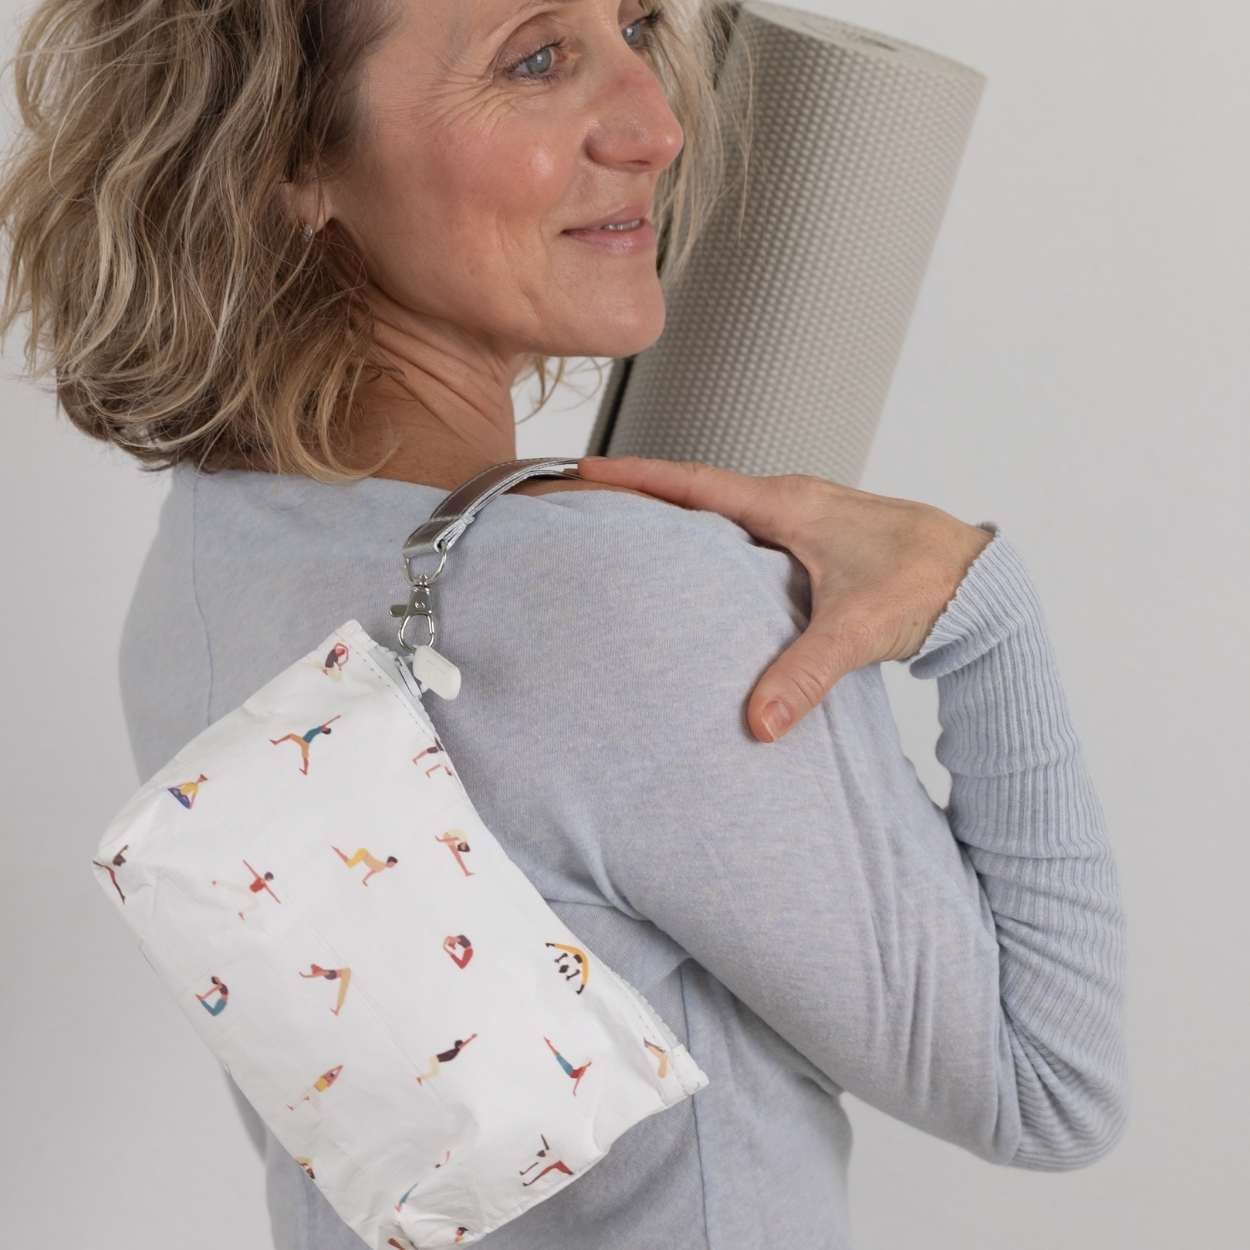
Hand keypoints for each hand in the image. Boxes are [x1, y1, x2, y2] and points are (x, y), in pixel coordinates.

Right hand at [575, 455, 993, 742]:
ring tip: (633, 529)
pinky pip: (751, 532)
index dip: (636, 476)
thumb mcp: (858, 628)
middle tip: (591, 497)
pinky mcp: (819, 541)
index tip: (584, 469)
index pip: (694, 484)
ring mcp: (806, 519)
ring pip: (727, 512)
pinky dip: (716, 540)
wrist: (984, 582)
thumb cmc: (926, 584)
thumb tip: (756, 723)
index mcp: (789, 505)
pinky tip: (705, 568)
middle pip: (699, 490)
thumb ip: (805, 674)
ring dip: (681, 515)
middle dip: (644, 490)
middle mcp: (792, 501)